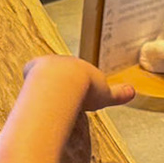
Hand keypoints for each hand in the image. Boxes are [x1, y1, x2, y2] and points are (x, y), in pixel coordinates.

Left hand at [22, 55, 136, 112]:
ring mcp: (47, 63)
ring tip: (45, 100)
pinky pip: (30, 72)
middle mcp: (63, 62)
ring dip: (43, 84)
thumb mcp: (105, 94)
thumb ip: (118, 94)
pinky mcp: (33, 66)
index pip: (76, 74)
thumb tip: (132, 92)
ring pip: (44, 72)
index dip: (75, 84)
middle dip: (58, 85)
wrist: (66, 82)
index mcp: (80, 67)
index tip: (74, 94)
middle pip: (59, 73)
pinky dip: (31, 82)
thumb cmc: (85, 89)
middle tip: (59, 101)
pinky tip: (33, 94)